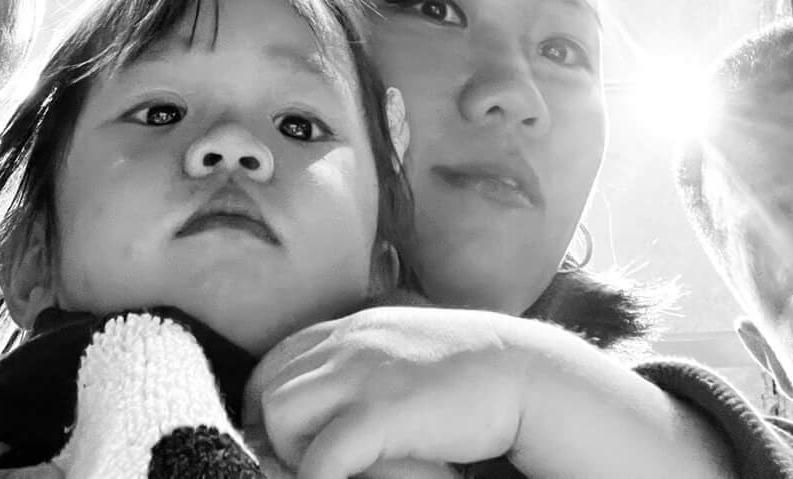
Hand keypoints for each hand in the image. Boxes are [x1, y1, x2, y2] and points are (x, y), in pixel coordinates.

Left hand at [246, 306, 539, 478]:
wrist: (525, 373)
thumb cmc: (468, 373)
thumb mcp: (403, 357)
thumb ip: (364, 367)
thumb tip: (331, 401)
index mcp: (352, 328)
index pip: (275, 361)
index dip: (267, 406)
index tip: (282, 442)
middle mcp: (349, 342)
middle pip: (268, 388)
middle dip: (271, 434)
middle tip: (296, 465)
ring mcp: (364, 373)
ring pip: (281, 416)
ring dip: (292, 454)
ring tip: (325, 473)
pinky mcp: (384, 411)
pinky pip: (324, 456)